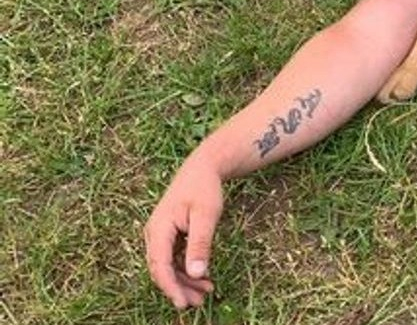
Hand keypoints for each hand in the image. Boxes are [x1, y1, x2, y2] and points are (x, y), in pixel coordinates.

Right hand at [144, 158, 223, 307]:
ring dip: (184, 281)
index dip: (170, 287)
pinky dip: (186, 270)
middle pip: (161, 269)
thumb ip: (200, 243)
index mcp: (159, 228)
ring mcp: (160, 236)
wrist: (202, 169)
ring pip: (167, 267)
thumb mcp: (206, 215)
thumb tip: (196, 273)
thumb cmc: (204, 189)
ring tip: (206, 293)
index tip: (183, 303)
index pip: (159, 265)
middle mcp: (154, 234)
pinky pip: (173, 259)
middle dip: (178, 288)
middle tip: (199, 303)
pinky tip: (202, 278)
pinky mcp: (169, 237)